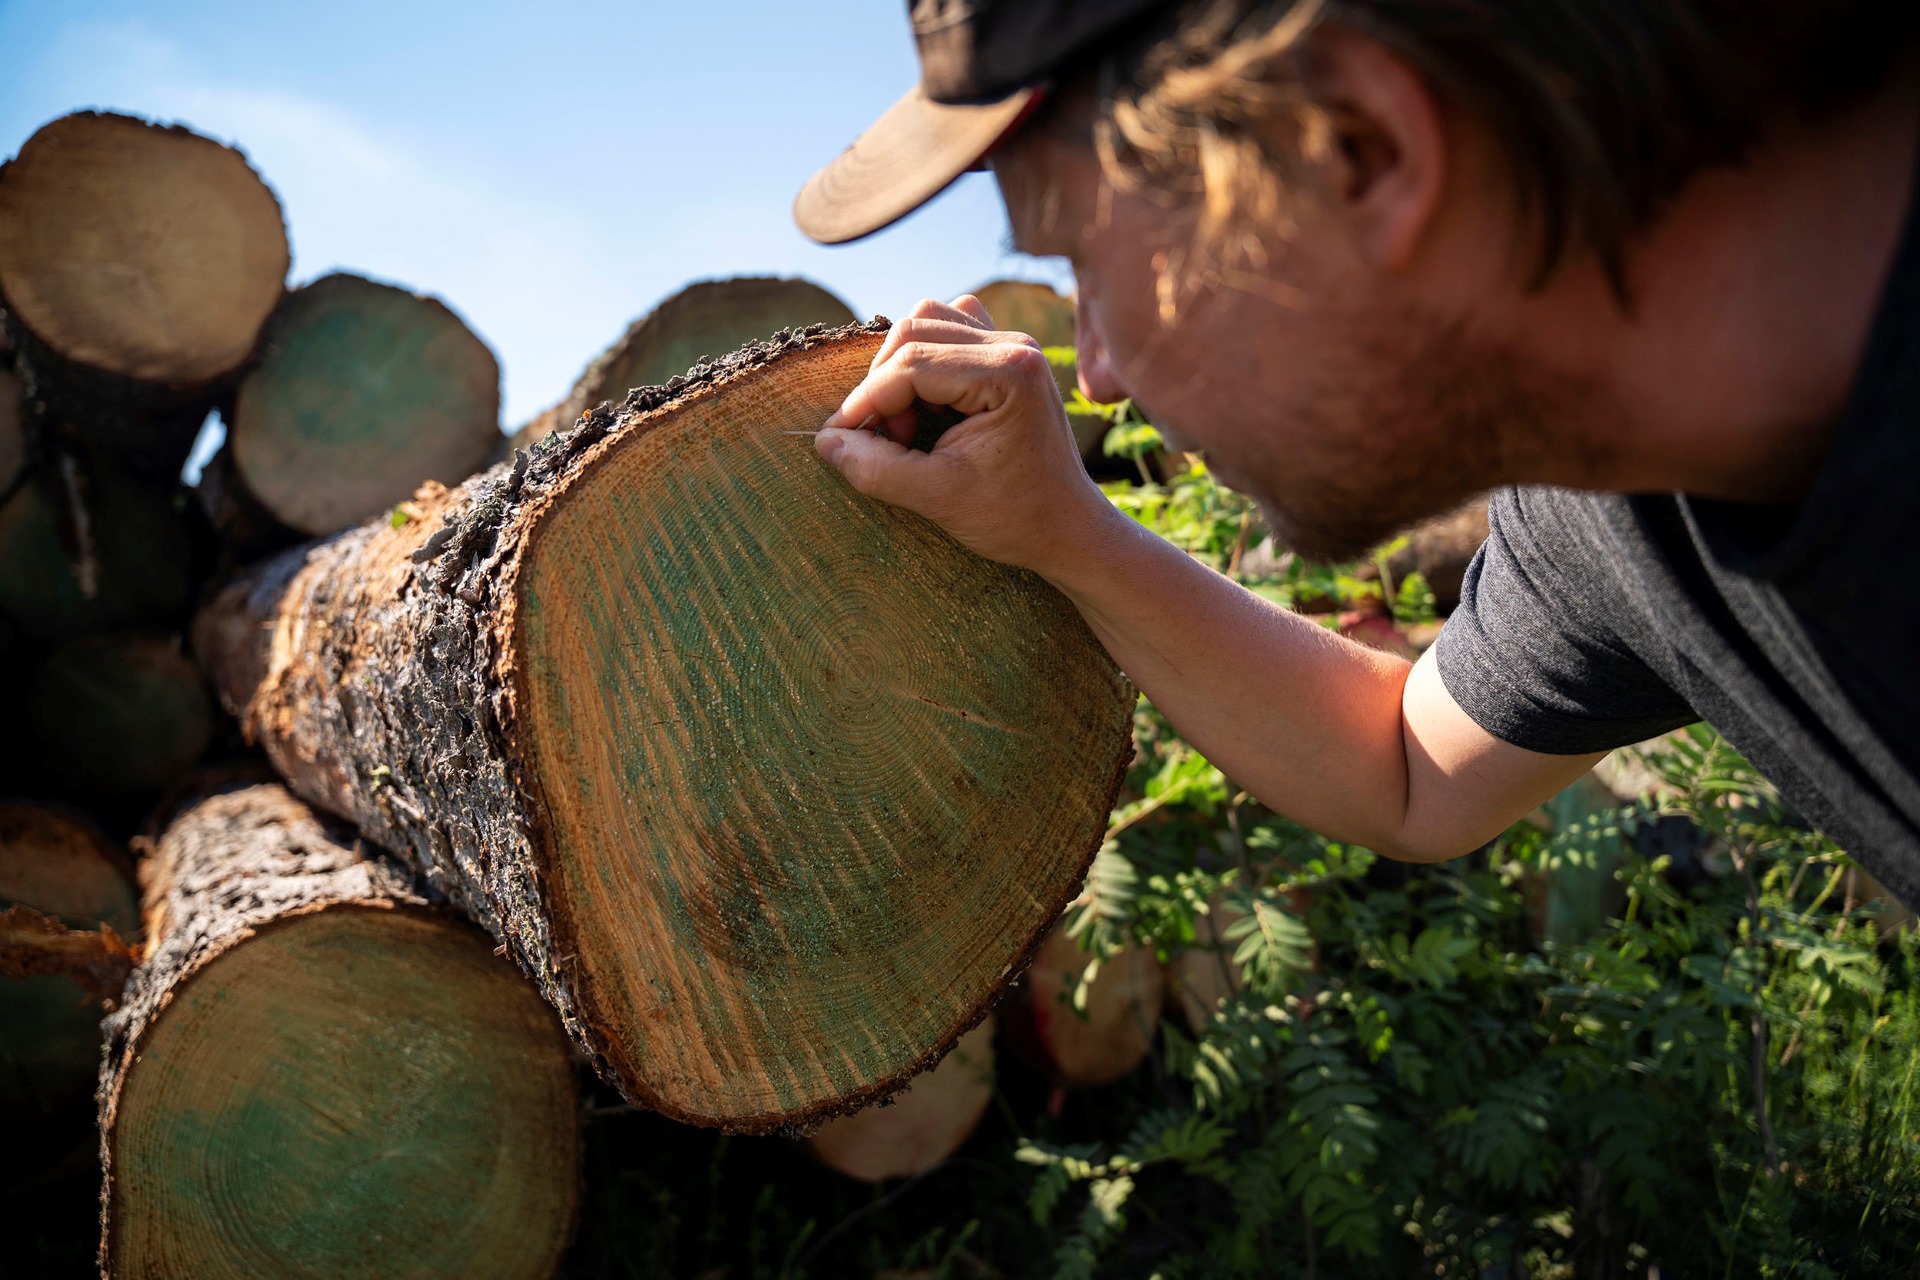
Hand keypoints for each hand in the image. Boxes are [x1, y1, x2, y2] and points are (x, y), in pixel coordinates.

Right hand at [815, 295, 1117, 573]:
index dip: (865, 401)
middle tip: (886, 440)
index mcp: (1008, 372)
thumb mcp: (939, 498)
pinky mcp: (1006, 355)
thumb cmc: (1017, 517)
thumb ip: (878, 469)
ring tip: (908, 427)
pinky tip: (928, 408)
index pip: (911, 365)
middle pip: (914, 329)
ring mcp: (1012, 345)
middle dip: (883, 385)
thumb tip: (825, 441)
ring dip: (901, 370)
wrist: (1068, 529)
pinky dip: (924, 362)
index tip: (839, 438)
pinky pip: (949, 330)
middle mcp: (1014, 345)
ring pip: (928, 321)